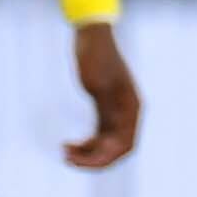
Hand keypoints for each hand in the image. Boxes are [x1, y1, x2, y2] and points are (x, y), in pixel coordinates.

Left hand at [66, 19, 139, 170]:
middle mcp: (128, 113)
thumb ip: (106, 108)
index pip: (124, 146)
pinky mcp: (105, 108)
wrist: (91, 35)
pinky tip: (71, 144)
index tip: (78, 161)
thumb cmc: (94, 55)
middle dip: (93, 159)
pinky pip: (100, 136)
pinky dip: (87, 144)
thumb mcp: (97, 81)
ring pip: (108, 145)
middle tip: (67, 159)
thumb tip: (113, 137)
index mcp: (131, 109)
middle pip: (117, 150)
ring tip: (65, 151)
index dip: (103, 159)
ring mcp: (117, 111)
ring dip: (88, 153)